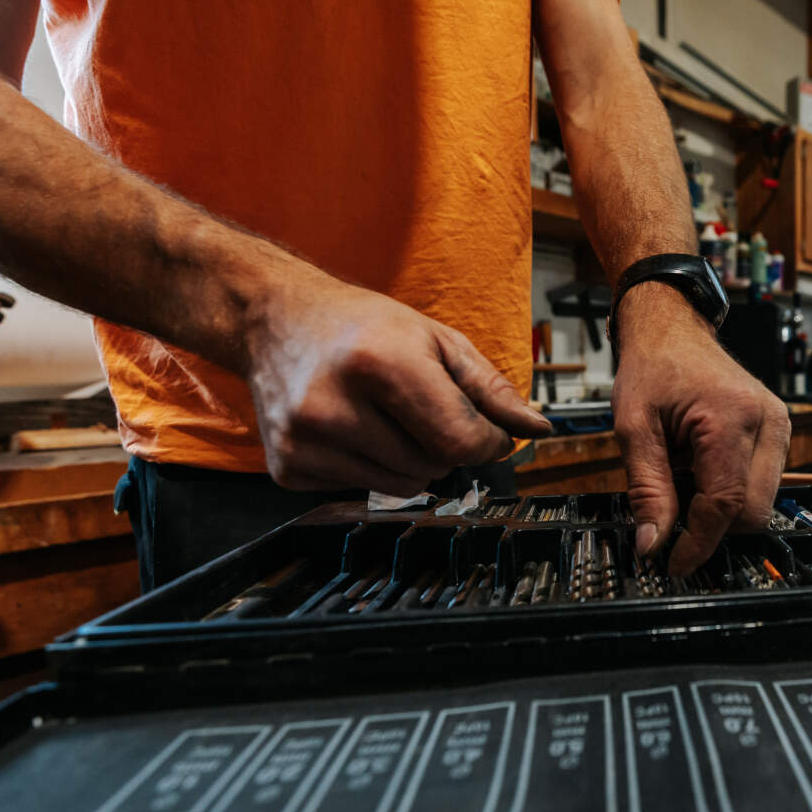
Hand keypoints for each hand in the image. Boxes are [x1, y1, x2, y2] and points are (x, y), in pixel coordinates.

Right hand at [243, 269, 552, 494]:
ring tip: (385, 415)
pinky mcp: (288, 467)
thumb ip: (490, 389)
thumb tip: (537, 430)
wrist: (274, 320)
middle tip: (418, 407)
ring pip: (403, 487)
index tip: (488, 432)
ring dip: (412, 460)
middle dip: (444, 445)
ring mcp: (305, 441)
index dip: (488, 442)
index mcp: (379, 364)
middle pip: (434, 466)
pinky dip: (371, 466)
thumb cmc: (362, 326)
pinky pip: (362, 490)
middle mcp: (333, 405)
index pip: (460, 440)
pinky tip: (351, 428)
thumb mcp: (436, 340)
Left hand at [612, 284, 791, 574]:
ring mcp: (780, 426)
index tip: (674, 564)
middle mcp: (767, 422)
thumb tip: (653, 544)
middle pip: (753, 512)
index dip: (700, 542)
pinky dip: (732, 490)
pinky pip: (763, 483)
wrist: (673, 329)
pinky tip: (703, 468)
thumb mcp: (634, 428)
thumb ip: (646, 489)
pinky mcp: (780, 431)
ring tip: (685, 475)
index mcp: (730, 418)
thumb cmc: (652, 369)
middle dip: (713, 526)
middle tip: (672, 513)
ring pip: (762, 502)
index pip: (726, 504)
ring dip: (722, 507)